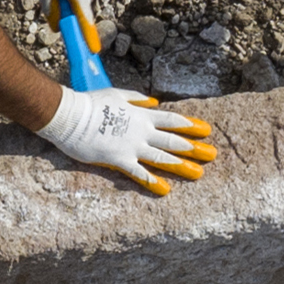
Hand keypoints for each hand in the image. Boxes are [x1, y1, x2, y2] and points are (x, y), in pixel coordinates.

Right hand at [36, 87, 216, 194]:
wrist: (70, 115)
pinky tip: (166, 189)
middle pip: (173, 140)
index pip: (172, 120)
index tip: (207, 130)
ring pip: (162, 157)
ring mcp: (132, 147)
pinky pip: (139, 173)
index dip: (191, 125)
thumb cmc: (90, 102)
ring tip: (198, 173)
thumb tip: (154, 102)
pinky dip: (153, 181)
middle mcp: (141, 131)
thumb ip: (137, 99)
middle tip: (212, 154)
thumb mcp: (117, 94)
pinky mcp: (119, 160)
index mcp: (141, 115)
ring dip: (181, 165)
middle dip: (194, 148)